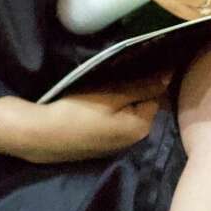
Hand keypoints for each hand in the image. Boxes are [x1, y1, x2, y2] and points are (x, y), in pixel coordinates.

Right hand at [25, 84, 163, 163]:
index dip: (148, 79)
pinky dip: (108, 113)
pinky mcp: (98, 146)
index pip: (157, 96)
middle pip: (141, 107)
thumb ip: (142, 86)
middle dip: (134, 91)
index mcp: (141, 127)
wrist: (41, 136)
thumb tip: (169, 75)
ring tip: (105, 84)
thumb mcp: (113, 95)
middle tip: (118, 71)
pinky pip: (111, 124)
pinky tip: (93, 104)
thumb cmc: (79, 112)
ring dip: (120, 101)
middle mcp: (133, 140)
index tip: (136, 64)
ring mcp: (115, 146)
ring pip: (125, 115)